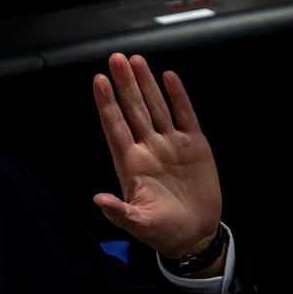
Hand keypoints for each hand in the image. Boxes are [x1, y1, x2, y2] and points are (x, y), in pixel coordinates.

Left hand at [92, 53, 221, 258]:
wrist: (195, 234)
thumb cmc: (162, 231)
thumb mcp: (139, 224)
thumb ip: (119, 212)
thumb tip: (98, 200)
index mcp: (131, 164)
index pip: (115, 127)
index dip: (107, 105)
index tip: (98, 81)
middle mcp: (148, 148)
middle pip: (133, 110)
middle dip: (125, 84)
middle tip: (116, 58)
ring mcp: (171, 144)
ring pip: (156, 107)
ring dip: (146, 84)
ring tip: (136, 60)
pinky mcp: (194, 145)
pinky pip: (185, 115)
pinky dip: (177, 97)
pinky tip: (168, 78)